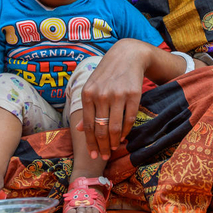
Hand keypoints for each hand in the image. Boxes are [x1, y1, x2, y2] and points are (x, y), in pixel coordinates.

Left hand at [77, 39, 147, 159]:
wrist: (128, 55)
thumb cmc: (107, 73)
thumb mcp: (92, 86)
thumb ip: (86, 107)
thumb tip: (79, 128)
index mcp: (88, 94)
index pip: (88, 125)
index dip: (90, 143)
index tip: (93, 155)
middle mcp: (101, 95)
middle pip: (101, 129)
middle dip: (102, 146)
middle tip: (104, 156)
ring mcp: (118, 95)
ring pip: (114, 127)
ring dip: (114, 142)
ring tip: (113, 149)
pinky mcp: (133, 95)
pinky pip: (129, 119)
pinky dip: (126, 132)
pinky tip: (123, 137)